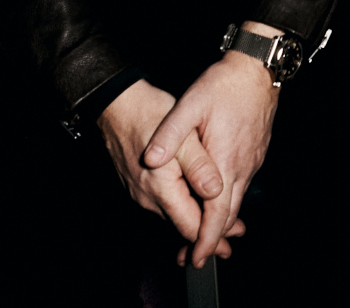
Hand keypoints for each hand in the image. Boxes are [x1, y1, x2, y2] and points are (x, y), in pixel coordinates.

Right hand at [97, 80, 215, 247]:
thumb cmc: (149, 115)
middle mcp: (147, 197)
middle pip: (182, 225)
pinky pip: (163, 204)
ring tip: (220, 224)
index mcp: (161, 189)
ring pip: (173, 215)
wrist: (118, 105)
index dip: (211, 239)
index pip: (189, 227)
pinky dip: (182, 208)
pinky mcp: (138, 185)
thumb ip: (199, 165)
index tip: (228, 246)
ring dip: (195, 220)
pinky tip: (195, 202)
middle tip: (231, 238)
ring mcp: (140, 193)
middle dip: (207, 233)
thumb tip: (215, 191)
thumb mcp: (183, 136)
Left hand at [141, 36, 283, 265]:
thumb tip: (151, 160)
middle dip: (213, 238)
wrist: (257, 68)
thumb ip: (169, 135)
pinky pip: (242, 185)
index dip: (206, 238)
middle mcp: (242, 166)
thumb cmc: (225, 84)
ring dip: (221, 220)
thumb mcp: (190, 104)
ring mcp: (252, 161)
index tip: (197, 256)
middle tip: (195, 255)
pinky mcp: (256, 153)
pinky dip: (229, 200)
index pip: (217, 213)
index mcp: (225, 161)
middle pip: (229, 215)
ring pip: (238, 201)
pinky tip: (218, 198)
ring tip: (205, 233)